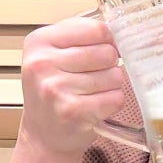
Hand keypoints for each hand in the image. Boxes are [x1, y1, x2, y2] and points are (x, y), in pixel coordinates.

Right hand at [17, 13, 129, 155]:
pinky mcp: (72, 111)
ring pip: (114, 76)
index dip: (109, 40)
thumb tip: (124, 27)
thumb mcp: (55, 55)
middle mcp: (42, 63)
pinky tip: (96, 106)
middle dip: (109, 65)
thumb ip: (82, 35)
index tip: (106, 48)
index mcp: (39, 41)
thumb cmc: (55, 90)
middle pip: (107, 52)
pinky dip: (112, 102)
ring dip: (111, 85)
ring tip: (92, 93)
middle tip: (94, 76)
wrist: (43, 135)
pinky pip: (115, 98)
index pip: (96, 29)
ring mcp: (55, 88)